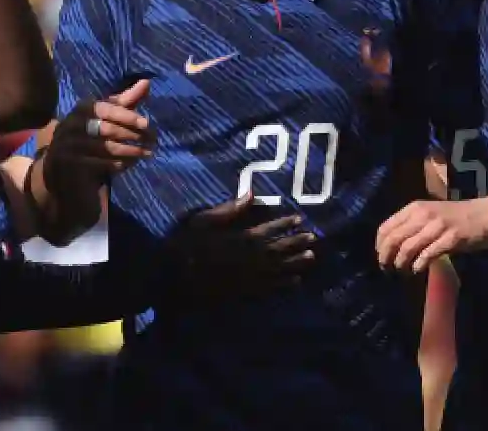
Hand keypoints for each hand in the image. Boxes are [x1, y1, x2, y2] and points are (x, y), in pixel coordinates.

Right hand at [42, 79, 155, 194]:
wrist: (59, 159)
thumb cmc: (89, 132)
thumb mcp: (106, 114)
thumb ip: (125, 101)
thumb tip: (146, 82)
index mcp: (83, 108)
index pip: (106, 108)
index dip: (127, 116)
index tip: (147, 124)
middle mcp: (74, 123)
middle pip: (107, 128)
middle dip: (132, 135)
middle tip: (152, 141)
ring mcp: (69, 143)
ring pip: (105, 147)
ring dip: (129, 151)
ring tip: (145, 154)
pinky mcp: (70, 162)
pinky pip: (96, 163)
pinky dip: (114, 164)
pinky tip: (126, 165)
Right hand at [163, 195, 316, 303]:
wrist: (174, 279)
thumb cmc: (185, 246)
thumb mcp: (203, 221)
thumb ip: (229, 210)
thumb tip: (250, 194)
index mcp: (241, 238)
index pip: (269, 229)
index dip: (285, 224)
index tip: (299, 219)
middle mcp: (251, 258)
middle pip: (279, 249)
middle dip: (296, 242)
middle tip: (313, 238)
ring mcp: (249, 277)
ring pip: (280, 269)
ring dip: (296, 263)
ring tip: (311, 258)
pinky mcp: (245, 293)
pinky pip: (271, 289)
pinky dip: (284, 285)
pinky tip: (295, 282)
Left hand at [375, 197, 487, 272]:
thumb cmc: (459, 217)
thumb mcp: (431, 214)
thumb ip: (414, 226)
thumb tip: (394, 246)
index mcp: (415, 208)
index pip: (386, 227)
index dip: (379, 246)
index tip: (381, 258)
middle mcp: (423, 215)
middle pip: (393, 239)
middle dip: (386, 257)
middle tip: (387, 270)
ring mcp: (437, 226)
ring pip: (408, 247)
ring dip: (401, 264)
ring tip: (403, 273)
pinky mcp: (451, 238)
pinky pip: (428, 254)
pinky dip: (419, 265)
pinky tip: (418, 271)